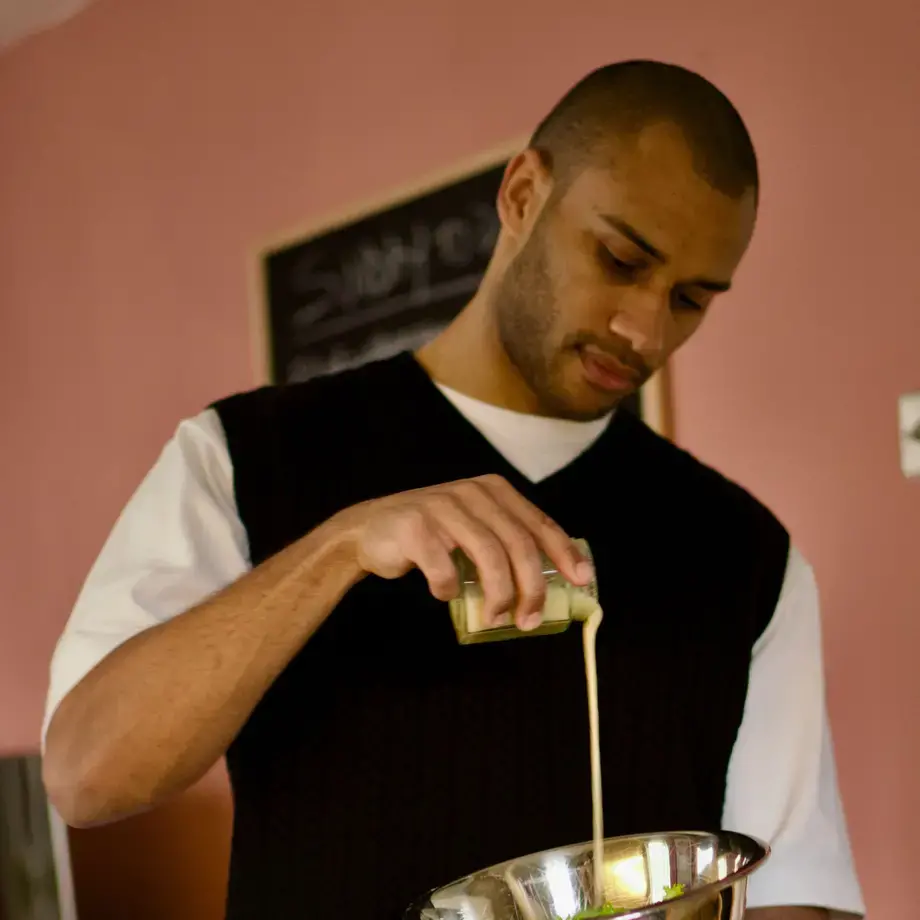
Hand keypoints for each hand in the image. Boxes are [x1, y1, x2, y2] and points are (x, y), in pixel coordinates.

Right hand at [334, 475, 593, 630]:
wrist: (370, 530)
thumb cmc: (433, 536)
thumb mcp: (474, 528)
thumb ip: (506, 542)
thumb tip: (552, 582)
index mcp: (494, 490)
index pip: (539, 524)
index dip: (564, 553)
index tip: (581, 580)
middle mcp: (473, 492)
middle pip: (519, 544)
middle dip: (532, 588)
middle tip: (529, 619)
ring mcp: (443, 507)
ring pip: (489, 557)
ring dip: (498, 596)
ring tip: (493, 619)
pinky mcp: (416, 527)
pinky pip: (445, 569)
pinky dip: (449, 589)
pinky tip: (444, 594)